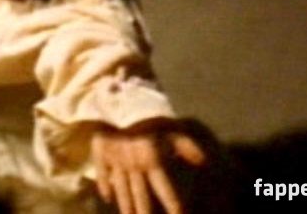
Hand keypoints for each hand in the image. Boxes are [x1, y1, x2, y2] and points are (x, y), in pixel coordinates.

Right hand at [91, 120, 206, 213]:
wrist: (121, 103)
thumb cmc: (151, 122)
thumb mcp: (170, 132)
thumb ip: (187, 146)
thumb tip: (204, 159)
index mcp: (152, 158)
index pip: (163, 186)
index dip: (171, 202)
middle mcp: (134, 162)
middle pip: (140, 193)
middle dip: (145, 211)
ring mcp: (117, 160)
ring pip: (122, 187)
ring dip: (126, 204)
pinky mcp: (103, 154)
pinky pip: (103, 172)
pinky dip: (104, 184)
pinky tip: (107, 197)